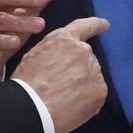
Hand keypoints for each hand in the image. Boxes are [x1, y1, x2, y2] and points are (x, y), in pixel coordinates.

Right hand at [12, 17, 109, 132]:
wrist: (32, 107)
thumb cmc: (27, 83)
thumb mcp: (35, 54)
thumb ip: (55, 49)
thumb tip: (65, 56)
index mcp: (65, 39)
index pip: (85, 27)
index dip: (96, 25)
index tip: (105, 25)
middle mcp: (84, 51)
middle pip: (86, 60)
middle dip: (78, 71)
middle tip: (60, 87)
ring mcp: (94, 70)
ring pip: (91, 78)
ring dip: (81, 86)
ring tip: (62, 99)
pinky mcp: (100, 90)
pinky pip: (95, 95)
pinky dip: (86, 101)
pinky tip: (71, 108)